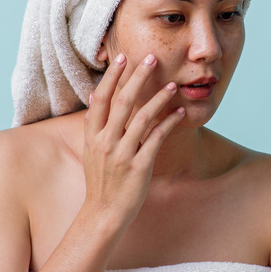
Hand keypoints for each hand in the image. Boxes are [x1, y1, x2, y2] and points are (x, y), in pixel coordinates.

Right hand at [82, 53, 184, 226]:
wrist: (103, 213)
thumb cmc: (100, 180)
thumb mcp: (91, 150)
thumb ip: (94, 124)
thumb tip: (93, 96)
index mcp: (92, 136)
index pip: (101, 99)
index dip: (112, 77)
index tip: (122, 58)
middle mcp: (105, 142)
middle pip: (123, 102)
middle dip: (138, 77)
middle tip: (152, 58)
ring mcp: (122, 154)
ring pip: (143, 118)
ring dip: (159, 98)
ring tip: (172, 85)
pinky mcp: (139, 166)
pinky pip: (157, 139)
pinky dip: (169, 123)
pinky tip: (180, 112)